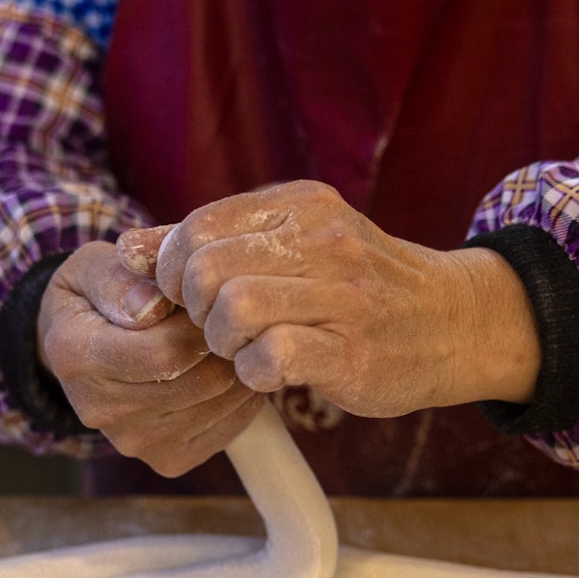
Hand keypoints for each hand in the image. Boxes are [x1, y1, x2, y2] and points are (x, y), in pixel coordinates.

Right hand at [37, 241, 266, 475]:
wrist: (83, 349)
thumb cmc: (98, 297)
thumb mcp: (92, 267)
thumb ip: (118, 279)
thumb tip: (152, 306)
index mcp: (75, 356)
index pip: (164, 350)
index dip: (203, 320)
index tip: (212, 296)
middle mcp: (100, 410)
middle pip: (200, 381)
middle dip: (226, 343)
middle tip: (232, 317)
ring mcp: (134, 442)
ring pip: (219, 403)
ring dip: (238, 367)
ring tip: (230, 339)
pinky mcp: (167, 460)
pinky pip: (229, 427)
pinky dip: (241, 396)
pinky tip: (227, 368)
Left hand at [119, 181, 540, 415]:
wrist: (451, 321)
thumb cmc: (356, 286)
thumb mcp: (288, 244)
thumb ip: (206, 242)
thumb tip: (126, 249)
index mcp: (299, 205)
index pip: (196, 227)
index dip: (173, 271)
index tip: (191, 297)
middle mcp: (322, 240)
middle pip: (205, 270)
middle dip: (195, 310)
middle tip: (218, 328)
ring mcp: (341, 296)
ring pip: (233, 310)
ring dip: (221, 343)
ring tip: (242, 349)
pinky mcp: (351, 351)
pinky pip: (270, 357)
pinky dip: (254, 372)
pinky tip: (269, 372)